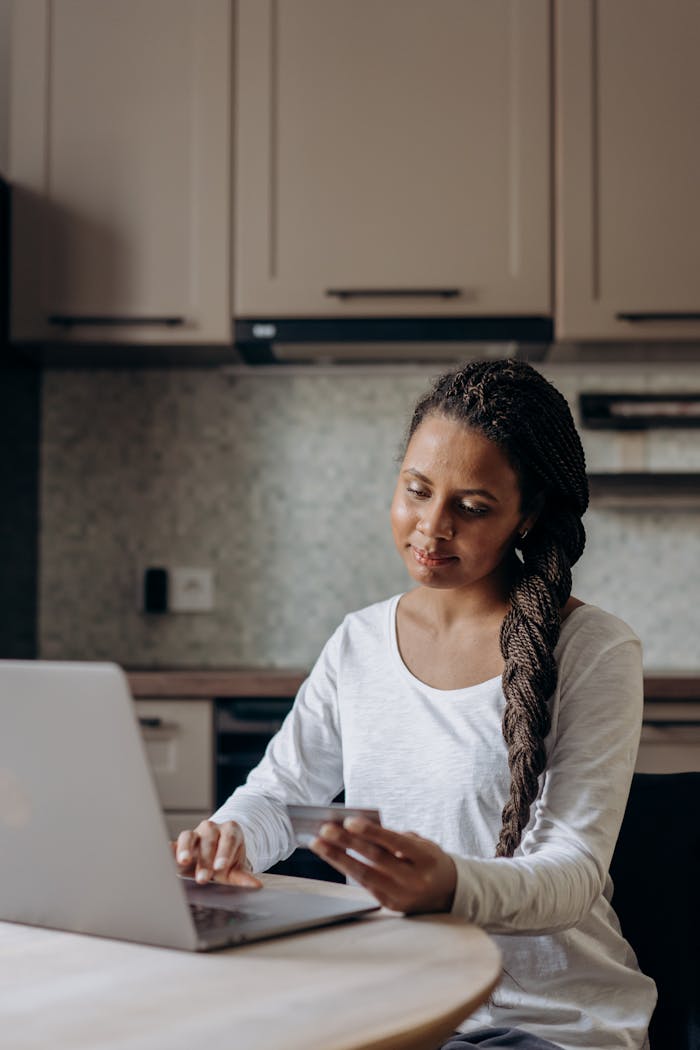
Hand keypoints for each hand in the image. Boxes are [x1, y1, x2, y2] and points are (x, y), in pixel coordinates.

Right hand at [172, 819, 261, 888]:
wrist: (216, 857)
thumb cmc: (227, 862)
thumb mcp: (236, 869)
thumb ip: (244, 877)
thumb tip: (256, 886)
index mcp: (230, 831)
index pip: (228, 839)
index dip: (224, 853)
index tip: (220, 868)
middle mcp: (212, 829)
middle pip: (208, 839)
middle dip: (205, 859)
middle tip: (203, 878)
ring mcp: (195, 834)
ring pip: (189, 836)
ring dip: (186, 848)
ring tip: (183, 861)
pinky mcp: (180, 842)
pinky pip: (174, 843)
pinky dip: (169, 848)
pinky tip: (164, 855)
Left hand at [310, 817, 456, 914]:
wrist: (449, 892)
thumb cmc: (428, 859)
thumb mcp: (421, 844)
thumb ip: (394, 838)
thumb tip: (357, 830)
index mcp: (426, 859)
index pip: (395, 843)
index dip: (372, 832)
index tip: (349, 821)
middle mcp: (415, 880)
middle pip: (375, 860)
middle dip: (347, 844)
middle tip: (324, 830)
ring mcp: (403, 896)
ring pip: (364, 876)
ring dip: (338, 858)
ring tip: (318, 844)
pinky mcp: (391, 906)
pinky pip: (365, 885)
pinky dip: (347, 870)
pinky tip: (332, 857)